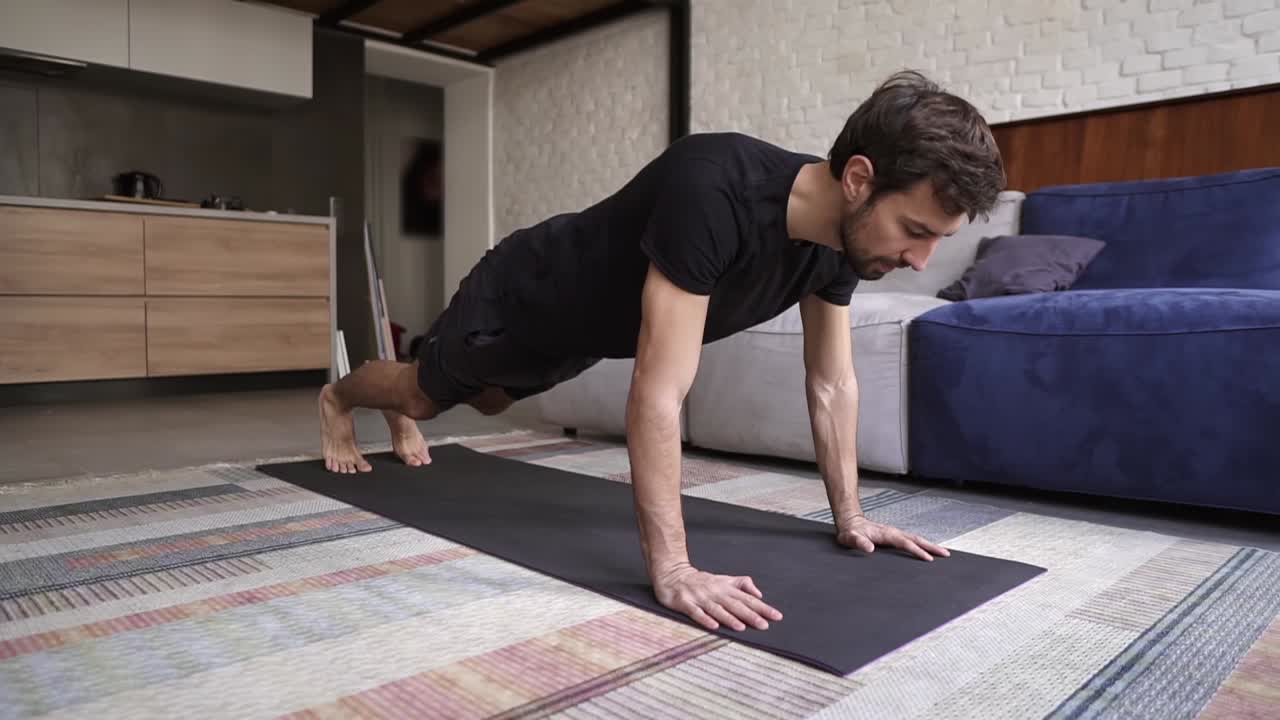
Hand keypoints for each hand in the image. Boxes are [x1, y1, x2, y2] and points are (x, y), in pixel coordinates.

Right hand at [653, 563, 782, 631]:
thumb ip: (741, 584)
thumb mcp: (723, 579)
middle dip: (750, 615)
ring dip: (729, 618)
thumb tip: (759, 594)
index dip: (762, 607)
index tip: (776, 616)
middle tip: (765, 625)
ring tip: (742, 627)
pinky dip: (705, 619)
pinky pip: (696, 612)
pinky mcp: (684, 603)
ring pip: (717, 609)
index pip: (747, 599)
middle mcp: (714, 592)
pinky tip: (714, 626)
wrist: (671, 573)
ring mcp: (699, 598)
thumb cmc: (699, 580)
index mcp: (725, 587)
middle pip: (735, 605)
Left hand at [837, 514, 950, 560]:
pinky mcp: (895, 536)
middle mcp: (894, 532)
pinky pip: (912, 540)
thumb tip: (869, 548)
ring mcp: (895, 533)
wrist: (850, 522)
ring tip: (943, 553)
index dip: (917, 551)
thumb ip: (859, 542)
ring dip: (930, 545)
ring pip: (916, 539)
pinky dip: (922, 544)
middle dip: (932, 546)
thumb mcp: (850, 539)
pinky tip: (927, 550)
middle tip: (946, 554)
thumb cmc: (850, 532)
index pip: (906, 543)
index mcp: (887, 534)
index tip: (928, 558)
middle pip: (917, 539)